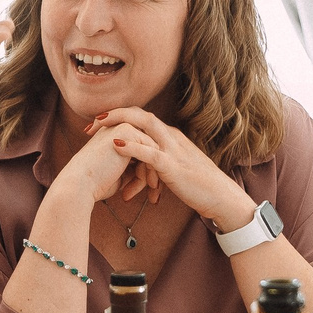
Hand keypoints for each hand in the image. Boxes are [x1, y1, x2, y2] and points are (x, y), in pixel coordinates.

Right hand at [57, 118, 149, 206]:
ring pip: (152, 150)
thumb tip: (150, 172)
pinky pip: (152, 150)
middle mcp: (119, 127)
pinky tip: (151, 186)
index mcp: (114, 136)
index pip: (141, 151)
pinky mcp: (128, 131)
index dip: (147, 172)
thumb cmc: (96, 184)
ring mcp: (123, 125)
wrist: (80, 184)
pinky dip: (153, 170)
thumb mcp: (119, 174)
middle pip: (148, 150)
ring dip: (153, 174)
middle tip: (156, 195)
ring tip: (153, 195)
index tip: (151, 191)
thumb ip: (133, 168)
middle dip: (154, 173)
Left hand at [88, 107, 253, 227]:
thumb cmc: (198, 186)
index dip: (119, 117)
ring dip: (119, 122)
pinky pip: (151, 152)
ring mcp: (173, 149)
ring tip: (97, 124)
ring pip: (145, 125)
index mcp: (170, 136)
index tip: (97, 124)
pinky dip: (132, 147)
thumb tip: (140, 170)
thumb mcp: (175, 169)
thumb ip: (158, 164)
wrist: (221, 197)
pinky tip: (115, 144)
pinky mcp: (173, 166)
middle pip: (140, 114)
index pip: (142, 118)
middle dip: (114, 114)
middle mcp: (171, 136)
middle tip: (91, 122)